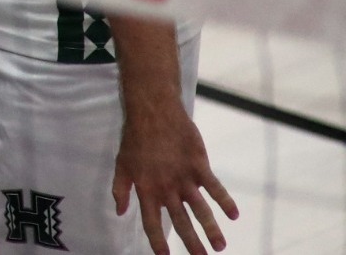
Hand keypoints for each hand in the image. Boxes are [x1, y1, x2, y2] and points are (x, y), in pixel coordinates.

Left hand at [113, 103, 237, 254]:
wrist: (153, 112)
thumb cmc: (135, 138)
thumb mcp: (121, 165)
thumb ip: (120, 189)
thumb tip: (120, 212)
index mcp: (147, 190)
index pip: (152, 223)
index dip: (158, 242)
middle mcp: (167, 188)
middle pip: (180, 222)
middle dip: (191, 243)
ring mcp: (184, 178)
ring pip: (200, 209)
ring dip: (211, 229)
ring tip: (220, 247)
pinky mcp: (199, 165)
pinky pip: (215, 187)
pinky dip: (225, 201)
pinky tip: (234, 215)